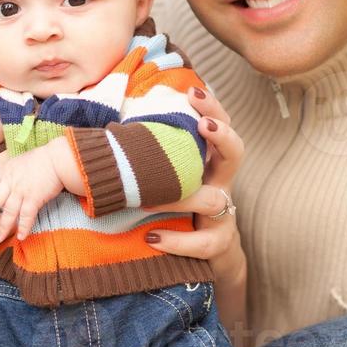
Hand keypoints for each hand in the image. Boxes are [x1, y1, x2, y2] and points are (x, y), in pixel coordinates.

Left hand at [0, 140, 71, 242]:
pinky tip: (21, 237)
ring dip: (2, 227)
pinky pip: (26, 216)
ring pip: (7, 212)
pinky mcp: (33, 198)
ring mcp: (20, 191)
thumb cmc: (44, 158)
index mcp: (5, 171)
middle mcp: (9, 182)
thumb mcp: (22, 160)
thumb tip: (15, 177)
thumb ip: (15, 170)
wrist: (58, 158)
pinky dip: (23, 227)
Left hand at [143, 86, 243, 266]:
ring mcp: (224, 214)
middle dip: (223, 135)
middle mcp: (222, 184)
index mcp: (208, 162)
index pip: (218, 125)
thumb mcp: (171, 178)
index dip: (211, 107)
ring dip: (183, 196)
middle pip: (235, 152)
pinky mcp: (218, 243)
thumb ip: (153, 156)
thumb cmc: (181, 209)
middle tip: (203, 124)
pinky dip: (176, 240)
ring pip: (217, 200)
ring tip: (151, 195)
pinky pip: (202, 242)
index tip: (192, 90)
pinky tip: (153, 236)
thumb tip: (110, 128)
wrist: (209, 255)